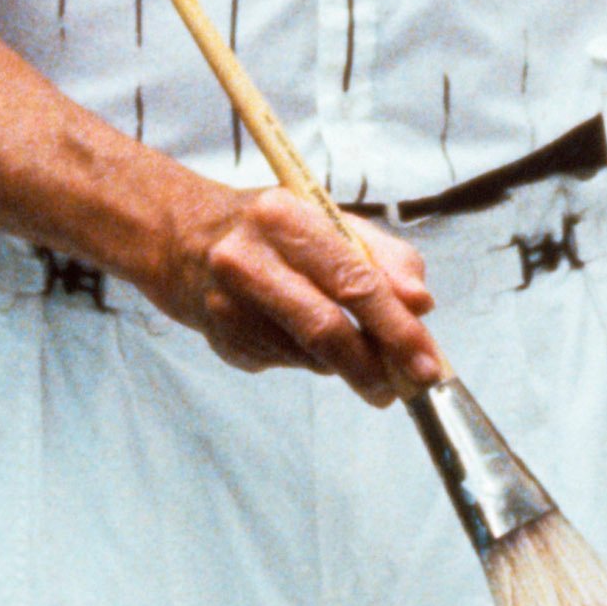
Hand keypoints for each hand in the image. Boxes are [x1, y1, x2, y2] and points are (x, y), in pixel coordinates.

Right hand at [139, 180, 443, 407]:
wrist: (178, 238)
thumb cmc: (269, 227)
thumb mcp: (324, 219)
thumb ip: (381, 255)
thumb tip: (422, 304)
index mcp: (283, 218)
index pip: (352, 280)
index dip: (396, 327)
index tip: (428, 361)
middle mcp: (248, 262)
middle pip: (327, 328)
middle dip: (376, 366)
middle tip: (408, 387)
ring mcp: (228, 308)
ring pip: (312, 355)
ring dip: (348, 364)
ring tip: (359, 352)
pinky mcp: (223, 343)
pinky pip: (289, 363)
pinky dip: (312, 357)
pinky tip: (296, 330)